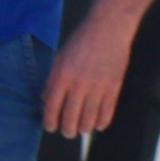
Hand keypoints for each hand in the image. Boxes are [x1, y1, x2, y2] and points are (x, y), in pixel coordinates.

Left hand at [40, 17, 134, 137]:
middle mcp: (79, 84)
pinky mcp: (114, 88)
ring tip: (81, 129)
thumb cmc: (82, 40)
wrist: (109, 27)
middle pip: (70, 118)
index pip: (52, 106)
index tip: (50, 127)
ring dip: (84, 128)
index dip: (50, 121)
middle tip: (67, 132)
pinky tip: (98, 124)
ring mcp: (98, 87)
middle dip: (67, 130)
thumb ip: (53, 79)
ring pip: (89, 120)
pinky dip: (101, 123)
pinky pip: (107, 113)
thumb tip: (46, 100)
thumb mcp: (60, 56)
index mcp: (62, 75)